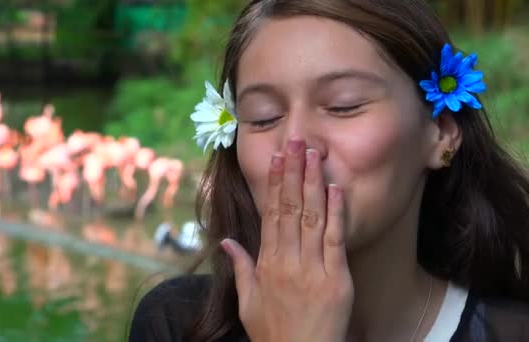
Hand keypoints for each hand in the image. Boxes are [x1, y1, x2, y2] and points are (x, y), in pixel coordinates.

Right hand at [221, 139, 353, 341]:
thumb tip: (228, 241)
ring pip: (311, 217)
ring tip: (314, 154)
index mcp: (267, 263)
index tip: (276, 159)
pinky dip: (335, 213)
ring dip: (312, 183)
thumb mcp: (248, 302)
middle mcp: (288, 261)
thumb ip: (240, 268)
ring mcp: (312, 269)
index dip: (274, 184)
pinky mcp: (336, 279)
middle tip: (296, 142)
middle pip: (290, 208)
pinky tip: (335, 189)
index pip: (271, 214)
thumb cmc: (274, 333)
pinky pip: (335, 240)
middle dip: (293, 172)